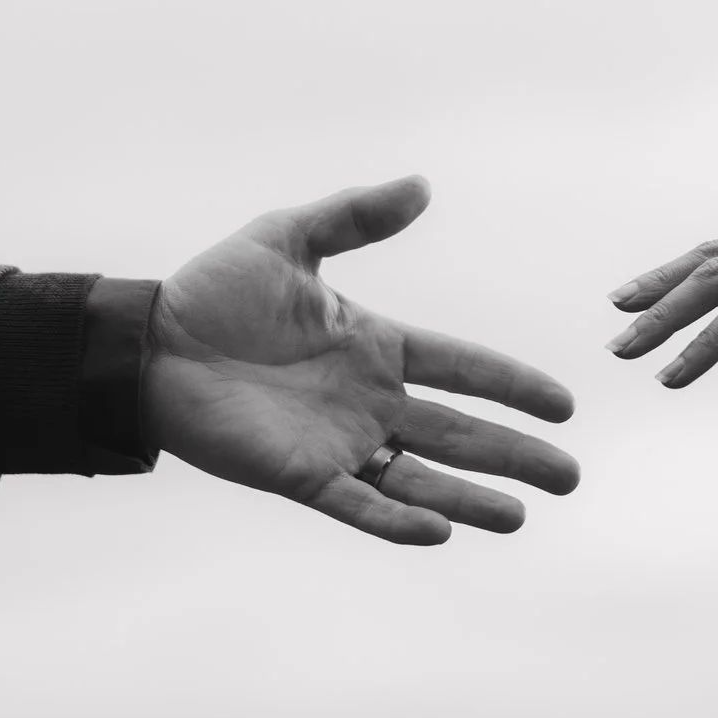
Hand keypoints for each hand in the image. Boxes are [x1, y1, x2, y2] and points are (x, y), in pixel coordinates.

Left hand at [145, 176, 578, 544]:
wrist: (147, 346)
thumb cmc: (213, 293)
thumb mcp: (287, 240)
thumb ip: (355, 216)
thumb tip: (422, 185)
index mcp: (375, 347)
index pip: (462, 369)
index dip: (513, 385)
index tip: (564, 405)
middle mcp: (368, 402)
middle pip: (460, 433)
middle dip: (516, 456)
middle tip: (571, 478)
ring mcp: (339, 443)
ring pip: (421, 478)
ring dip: (472, 499)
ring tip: (521, 518)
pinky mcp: (300, 476)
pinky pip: (359, 504)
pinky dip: (397, 519)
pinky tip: (440, 531)